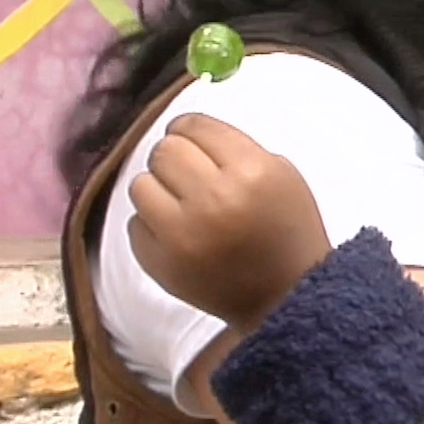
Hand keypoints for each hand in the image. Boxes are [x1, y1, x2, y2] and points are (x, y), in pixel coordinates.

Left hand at [127, 113, 332, 331]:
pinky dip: (151, 224)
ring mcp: (181, 234)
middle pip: (164, 151)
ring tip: (179, 203)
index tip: (193, 141)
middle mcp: (213, 198)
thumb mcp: (281, 175)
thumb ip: (236, 149)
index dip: (190, 130)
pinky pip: (135, 224)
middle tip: (188, 173)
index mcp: (250, 172)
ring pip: (141, 184)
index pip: (195, 127)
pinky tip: (175, 232)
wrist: (285, 297)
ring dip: (159, 189)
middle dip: (175, 157)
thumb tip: (187, 135)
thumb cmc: (289, 230)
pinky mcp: (160, 263)